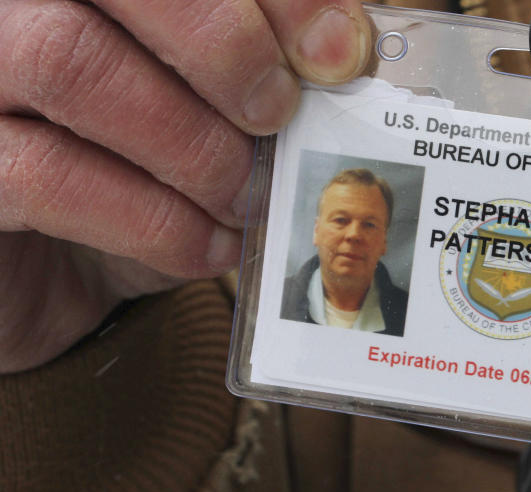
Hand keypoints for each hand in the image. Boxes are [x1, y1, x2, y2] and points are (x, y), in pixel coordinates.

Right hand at [0, 0, 371, 372]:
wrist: (51, 270)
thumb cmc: (135, 172)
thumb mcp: (204, 111)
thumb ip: (258, 67)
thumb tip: (341, 47)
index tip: (338, 49)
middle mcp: (14, 8)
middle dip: (223, 44)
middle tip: (277, 112)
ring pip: (71, 62)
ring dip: (190, 142)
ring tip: (244, 195)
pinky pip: (48, 176)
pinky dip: (154, 221)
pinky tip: (208, 247)